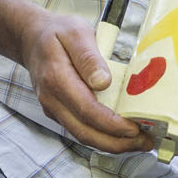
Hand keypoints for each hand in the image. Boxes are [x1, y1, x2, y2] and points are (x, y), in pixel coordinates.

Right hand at [16, 3, 151, 154]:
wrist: (31, 39)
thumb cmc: (57, 33)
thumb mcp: (76, 33)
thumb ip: (89, 57)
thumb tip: (103, 82)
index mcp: (57, 78)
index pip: (87, 110)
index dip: (113, 124)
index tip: (135, 128)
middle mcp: (52, 100)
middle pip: (85, 132)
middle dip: (117, 143)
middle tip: (145, 142)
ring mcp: (54, 109)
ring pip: (83, 136)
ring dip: (112, 144)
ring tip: (139, 142)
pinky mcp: (59, 113)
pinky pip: (81, 130)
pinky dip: (103, 137)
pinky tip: (122, 135)